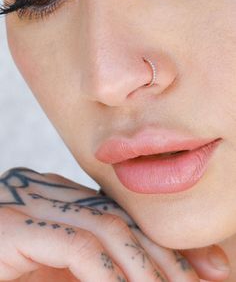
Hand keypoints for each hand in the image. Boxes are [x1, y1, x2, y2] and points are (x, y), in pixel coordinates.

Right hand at [0, 167, 229, 280]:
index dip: (163, 242)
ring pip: (104, 227)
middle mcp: (45, 192)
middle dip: (164, 255)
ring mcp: (26, 203)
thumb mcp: (60, 273)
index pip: (120, 214)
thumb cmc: (10, 267)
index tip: (205, 269)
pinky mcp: (11, 226)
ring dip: (144, 267)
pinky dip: (106, 274)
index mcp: (57, 199)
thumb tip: (148, 277)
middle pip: (118, 218)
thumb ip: (98, 268)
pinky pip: (75, 246)